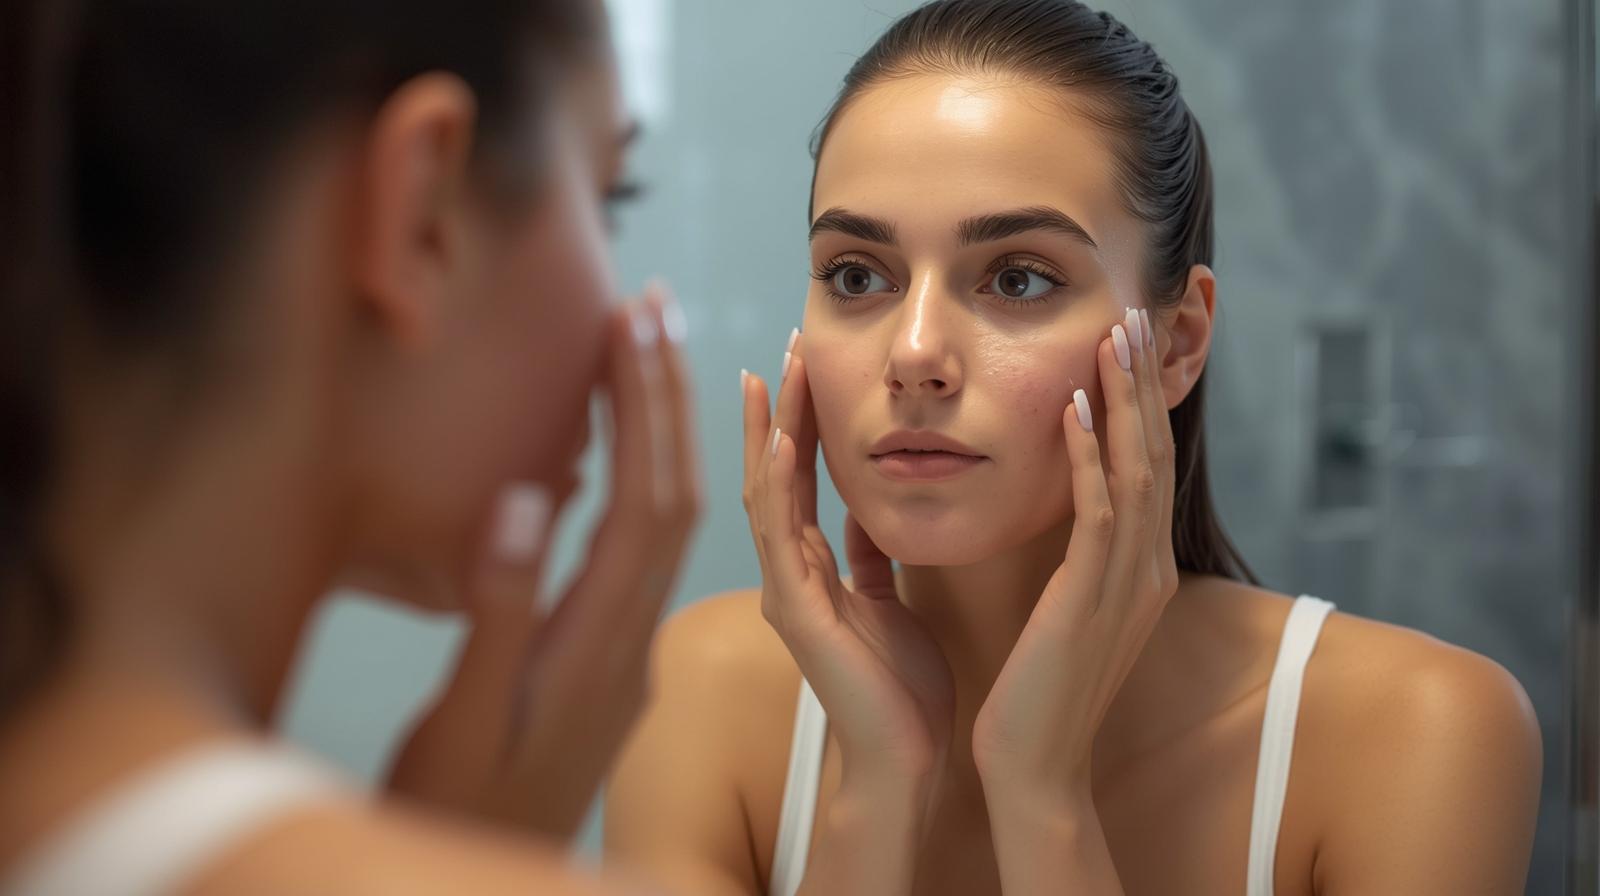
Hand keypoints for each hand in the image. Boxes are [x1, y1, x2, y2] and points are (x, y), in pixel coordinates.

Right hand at [387, 286, 701, 839]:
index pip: (649, 500)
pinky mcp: (606, 658)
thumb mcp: (469, 718)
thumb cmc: (466, 808)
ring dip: (663, 435)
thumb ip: (502, 612)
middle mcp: (630, 636)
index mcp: (602, 639)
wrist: (500, 874)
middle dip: (668, 397)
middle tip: (656, 308)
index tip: (641, 324)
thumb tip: (529, 498)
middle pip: (673, 497)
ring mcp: (623, 647)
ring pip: (667, 523)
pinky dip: (641, 485)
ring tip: (648, 356)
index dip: (650, 407)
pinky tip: (618, 459)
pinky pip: (642, 553)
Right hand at [743, 332, 953, 791]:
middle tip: (785, 345)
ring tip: (775, 371)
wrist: (905, 760)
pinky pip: (780, 539)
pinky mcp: (797, 615)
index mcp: (810, 571)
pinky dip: (778, 486)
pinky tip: (779, 440)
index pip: (796, 478)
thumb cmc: (900, 688)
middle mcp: (787, 576)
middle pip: (771, 474)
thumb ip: (869, 555)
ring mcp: (785, 593)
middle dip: (777, 409)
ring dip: (770, 430)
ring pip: (766, 496)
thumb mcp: (890, 601)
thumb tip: (867, 508)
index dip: (797, 419)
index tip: (805, 363)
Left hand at [973, 307, 1179, 803]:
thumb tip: (1067, 509)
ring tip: (1113, 334)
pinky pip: (1097, 511)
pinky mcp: (1091, 598)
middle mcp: (1145, 567)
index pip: (1146, 464)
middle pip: (1154, 452)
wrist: (1035, 767)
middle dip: (1144, 380)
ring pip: (1135, 468)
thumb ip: (1075, 559)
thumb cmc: (1039, 690)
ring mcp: (1126, 583)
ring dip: (1124, 397)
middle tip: (1135, 312)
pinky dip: (1088, 453)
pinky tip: (1072, 406)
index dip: (1140, 400)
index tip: (1126, 341)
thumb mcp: (1066, 609)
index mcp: (1138, 568)